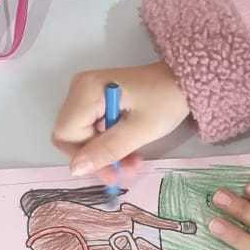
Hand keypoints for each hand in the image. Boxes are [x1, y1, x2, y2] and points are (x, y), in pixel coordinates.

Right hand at [53, 62, 189, 179]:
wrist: (182, 80)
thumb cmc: (165, 100)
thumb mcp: (140, 130)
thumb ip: (107, 150)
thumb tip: (75, 169)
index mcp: (86, 91)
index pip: (66, 136)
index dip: (86, 157)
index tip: (113, 170)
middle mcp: (78, 88)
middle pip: (71, 136)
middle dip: (97, 157)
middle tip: (125, 169)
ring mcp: (85, 92)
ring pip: (81, 135)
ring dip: (105, 152)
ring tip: (133, 161)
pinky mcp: (94, 98)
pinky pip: (90, 128)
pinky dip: (107, 142)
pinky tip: (129, 148)